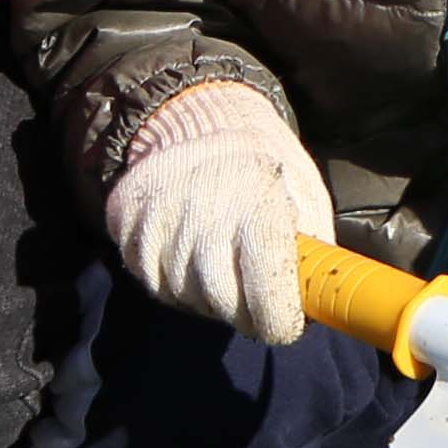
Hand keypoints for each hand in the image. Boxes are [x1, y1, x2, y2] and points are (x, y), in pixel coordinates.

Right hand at [104, 84, 333, 343]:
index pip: (265, 291)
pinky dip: (175, 280)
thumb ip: (313, 245)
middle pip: (223, 302)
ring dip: (208, 295)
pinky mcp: (128, 228)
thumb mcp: (304, 192)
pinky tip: (190, 252)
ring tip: (221, 262)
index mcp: (257, 203)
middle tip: (254, 298)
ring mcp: (159, 222)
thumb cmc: (264, 163)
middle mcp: (204, 213)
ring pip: (185, 295)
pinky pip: (153, 280)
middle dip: (244, 312)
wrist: (201, 121)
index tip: (285, 326)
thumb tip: (319, 305)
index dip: (278, 320)